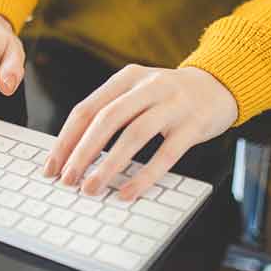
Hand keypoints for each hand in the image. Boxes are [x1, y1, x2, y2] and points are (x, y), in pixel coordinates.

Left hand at [44, 64, 237, 200]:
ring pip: (134, 135)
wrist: (217, 86)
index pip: (87, 109)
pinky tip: (127, 192)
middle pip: (107, 120)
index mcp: (126, 78)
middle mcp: (148, 87)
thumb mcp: (137, 92)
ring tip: (91, 188)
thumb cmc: (168, 96)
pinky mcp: (193, 125)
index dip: (67, 139)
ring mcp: (172, 104)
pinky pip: (166, 154)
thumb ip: (110, 112)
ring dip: (108, 165)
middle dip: (82, 153)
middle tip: (68, 180)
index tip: (52, 166)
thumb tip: (73, 152)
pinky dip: (144, 175)